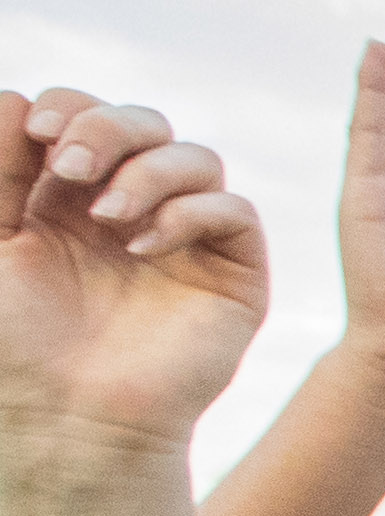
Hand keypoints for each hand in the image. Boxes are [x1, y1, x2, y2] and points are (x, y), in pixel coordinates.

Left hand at [0, 103, 266, 443]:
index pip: (84, 119)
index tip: (36, 132)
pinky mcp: (232, 272)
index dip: (67, 109)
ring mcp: (185, 239)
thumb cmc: (14, 344)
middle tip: (69, 165)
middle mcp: (130, 211)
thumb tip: (16, 95)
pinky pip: (232, 209)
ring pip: (196, 156)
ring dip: (148, 170)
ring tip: (107, 215)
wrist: (66, 420)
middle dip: (107, 128)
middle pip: (143, 123)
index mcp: (67, 199)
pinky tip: (143, 247)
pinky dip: (189, 212)